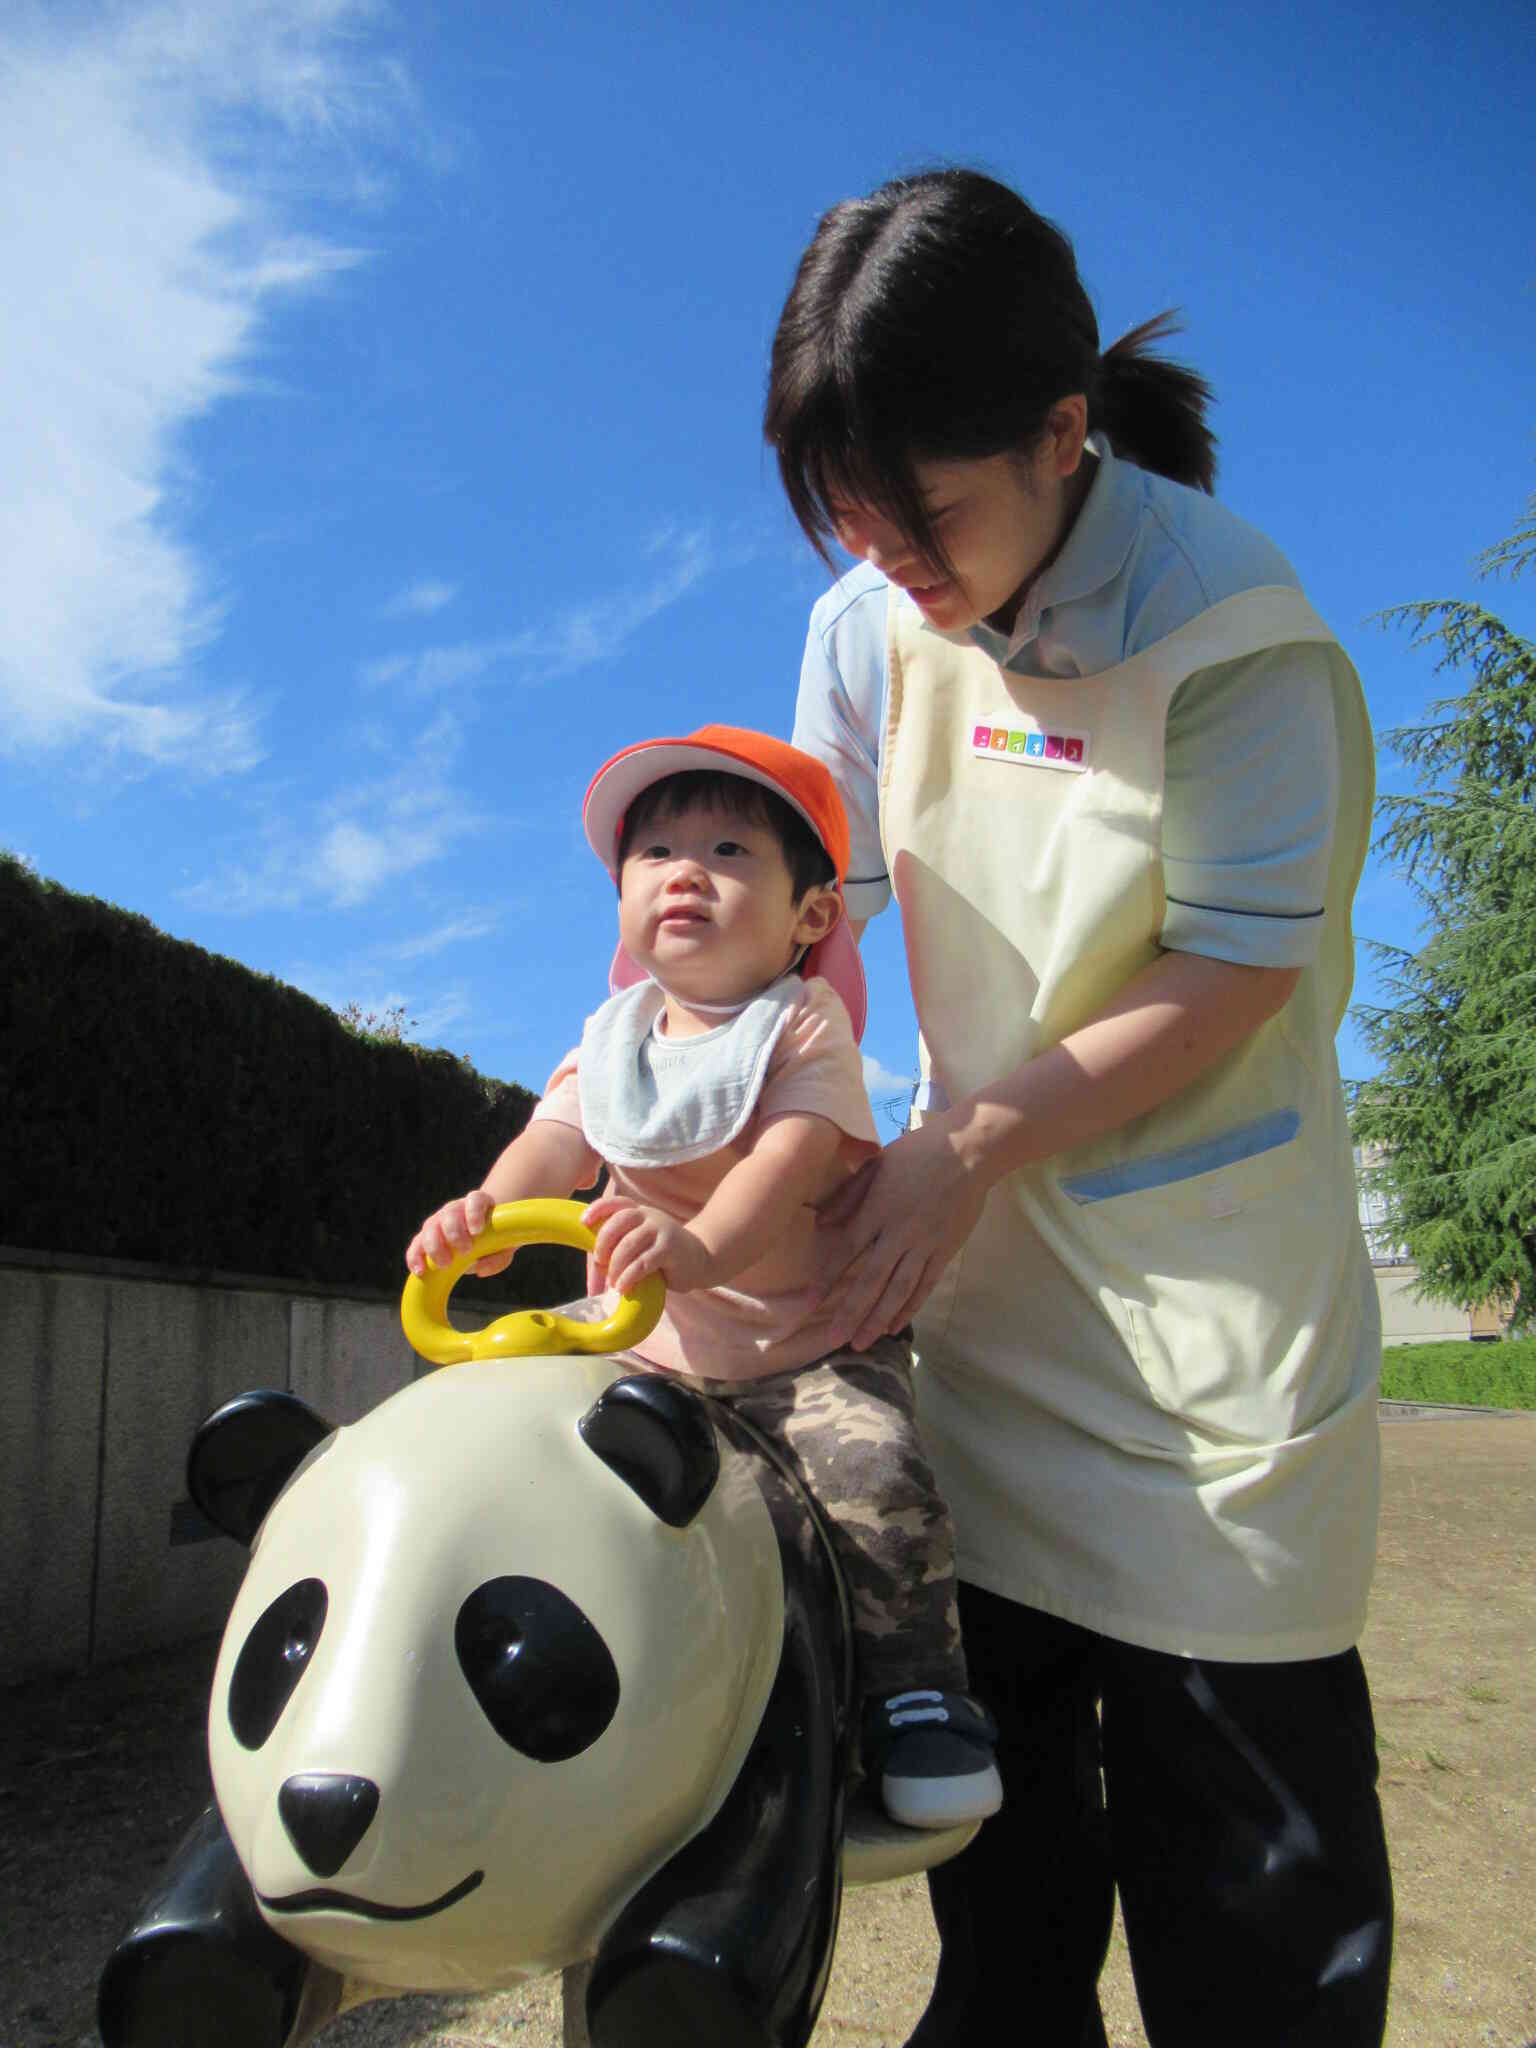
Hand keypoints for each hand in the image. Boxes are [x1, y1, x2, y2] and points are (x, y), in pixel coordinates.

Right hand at [405, 1191, 512, 1278]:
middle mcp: (455, 1209)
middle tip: (465, 1252)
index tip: (477, 1231)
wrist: (483, 1234)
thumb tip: (479, 1268)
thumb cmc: (497, 1239)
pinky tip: (420, 1270)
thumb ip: (498, 1258)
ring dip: (435, 1247)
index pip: (475, 1200)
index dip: (474, 1213)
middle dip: (455, 1233)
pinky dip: (415, 1257)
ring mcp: (438, 1221)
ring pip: (430, 1227)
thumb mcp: (505, 1248)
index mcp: (478, 1203)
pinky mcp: (425, 1238)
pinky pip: (416, 1245)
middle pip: (450, 1213)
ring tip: (445, 1265)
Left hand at [582, 1196, 711, 1296]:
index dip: (597, 1210)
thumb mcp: (637, 1251)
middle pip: (619, 1220)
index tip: (583, 1223)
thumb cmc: (661, 1256)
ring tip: (613, 1281)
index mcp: (638, 1212)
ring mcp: (661, 1230)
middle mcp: (649, 1216)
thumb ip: (614, 1262)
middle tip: (600, 1261)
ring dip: (615, 1265)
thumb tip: (592, 1290)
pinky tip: (624, 1287)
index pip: (615, 1203)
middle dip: (603, 1242)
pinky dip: (629, 1276)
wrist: (700, 1259)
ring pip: (629, 1244)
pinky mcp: (670, 1249)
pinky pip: (643, 1262)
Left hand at [811, 1118, 990, 1350]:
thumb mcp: (875, 1164)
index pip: (847, 1251)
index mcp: (878, 1209)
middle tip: (833, 1340)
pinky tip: (894, 1326)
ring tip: (861, 1343)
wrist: (969, 1151)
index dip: (828, 1278)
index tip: (810, 1302)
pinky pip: (925, 1286)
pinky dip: (909, 1308)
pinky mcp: (945, 1251)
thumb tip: (820, 1220)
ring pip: (898, 1291)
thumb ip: (847, 1194)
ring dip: (878, 1319)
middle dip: (851, 1313)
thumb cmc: (917, 1153)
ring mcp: (925, 1245)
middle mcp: (899, 1233)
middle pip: (871, 1280)